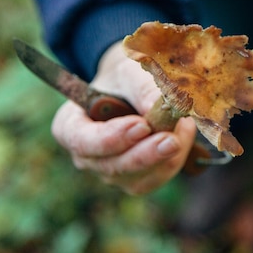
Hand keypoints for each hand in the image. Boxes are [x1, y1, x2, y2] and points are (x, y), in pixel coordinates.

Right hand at [51, 41, 196, 193]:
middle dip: (145, 154)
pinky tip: (183, 136)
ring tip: (183, 125)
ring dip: (165, 156)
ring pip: (137, 178)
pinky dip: (173, 160)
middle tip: (171, 139)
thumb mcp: (129, 72)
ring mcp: (110, 173)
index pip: (83, 141)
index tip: (141, 125)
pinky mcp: (135, 180)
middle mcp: (86, 157)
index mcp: (70, 127)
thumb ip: (141, 88)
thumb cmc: (123, 78)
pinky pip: (156, 178)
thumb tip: (157, 107)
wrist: (133, 90)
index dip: (112, 138)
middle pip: (113, 167)